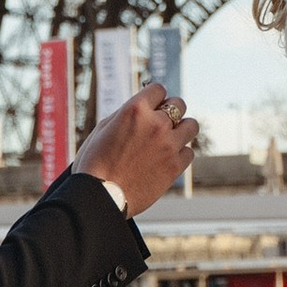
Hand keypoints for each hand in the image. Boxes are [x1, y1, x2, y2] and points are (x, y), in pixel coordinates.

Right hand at [74, 80, 200, 215]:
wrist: (99, 197)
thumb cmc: (94, 163)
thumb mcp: (104, 128)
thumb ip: (127, 113)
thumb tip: (143, 106)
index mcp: (135, 110)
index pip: (158, 89)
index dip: (154, 97)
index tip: (152, 106)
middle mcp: (156, 123)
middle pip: (179, 104)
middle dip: (170, 111)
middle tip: (161, 123)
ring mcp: (169, 145)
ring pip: (191, 126)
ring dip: (181, 130)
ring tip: (170, 139)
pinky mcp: (175, 166)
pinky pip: (189, 152)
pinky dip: (180, 154)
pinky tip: (168, 158)